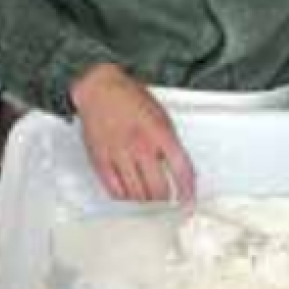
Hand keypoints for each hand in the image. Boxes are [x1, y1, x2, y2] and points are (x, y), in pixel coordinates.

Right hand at [69, 63, 196, 202]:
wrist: (99, 89)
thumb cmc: (130, 98)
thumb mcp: (161, 115)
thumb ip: (170, 142)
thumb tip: (179, 168)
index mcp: (159, 133)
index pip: (181, 170)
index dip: (188, 190)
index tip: (188, 199)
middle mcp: (140, 146)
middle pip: (158, 188)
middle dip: (166, 198)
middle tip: (167, 198)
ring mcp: (119, 155)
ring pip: (137, 194)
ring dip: (146, 200)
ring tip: (149, 196)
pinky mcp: (101, 160)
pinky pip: (115, 190)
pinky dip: (125, 197)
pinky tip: (129, 192)